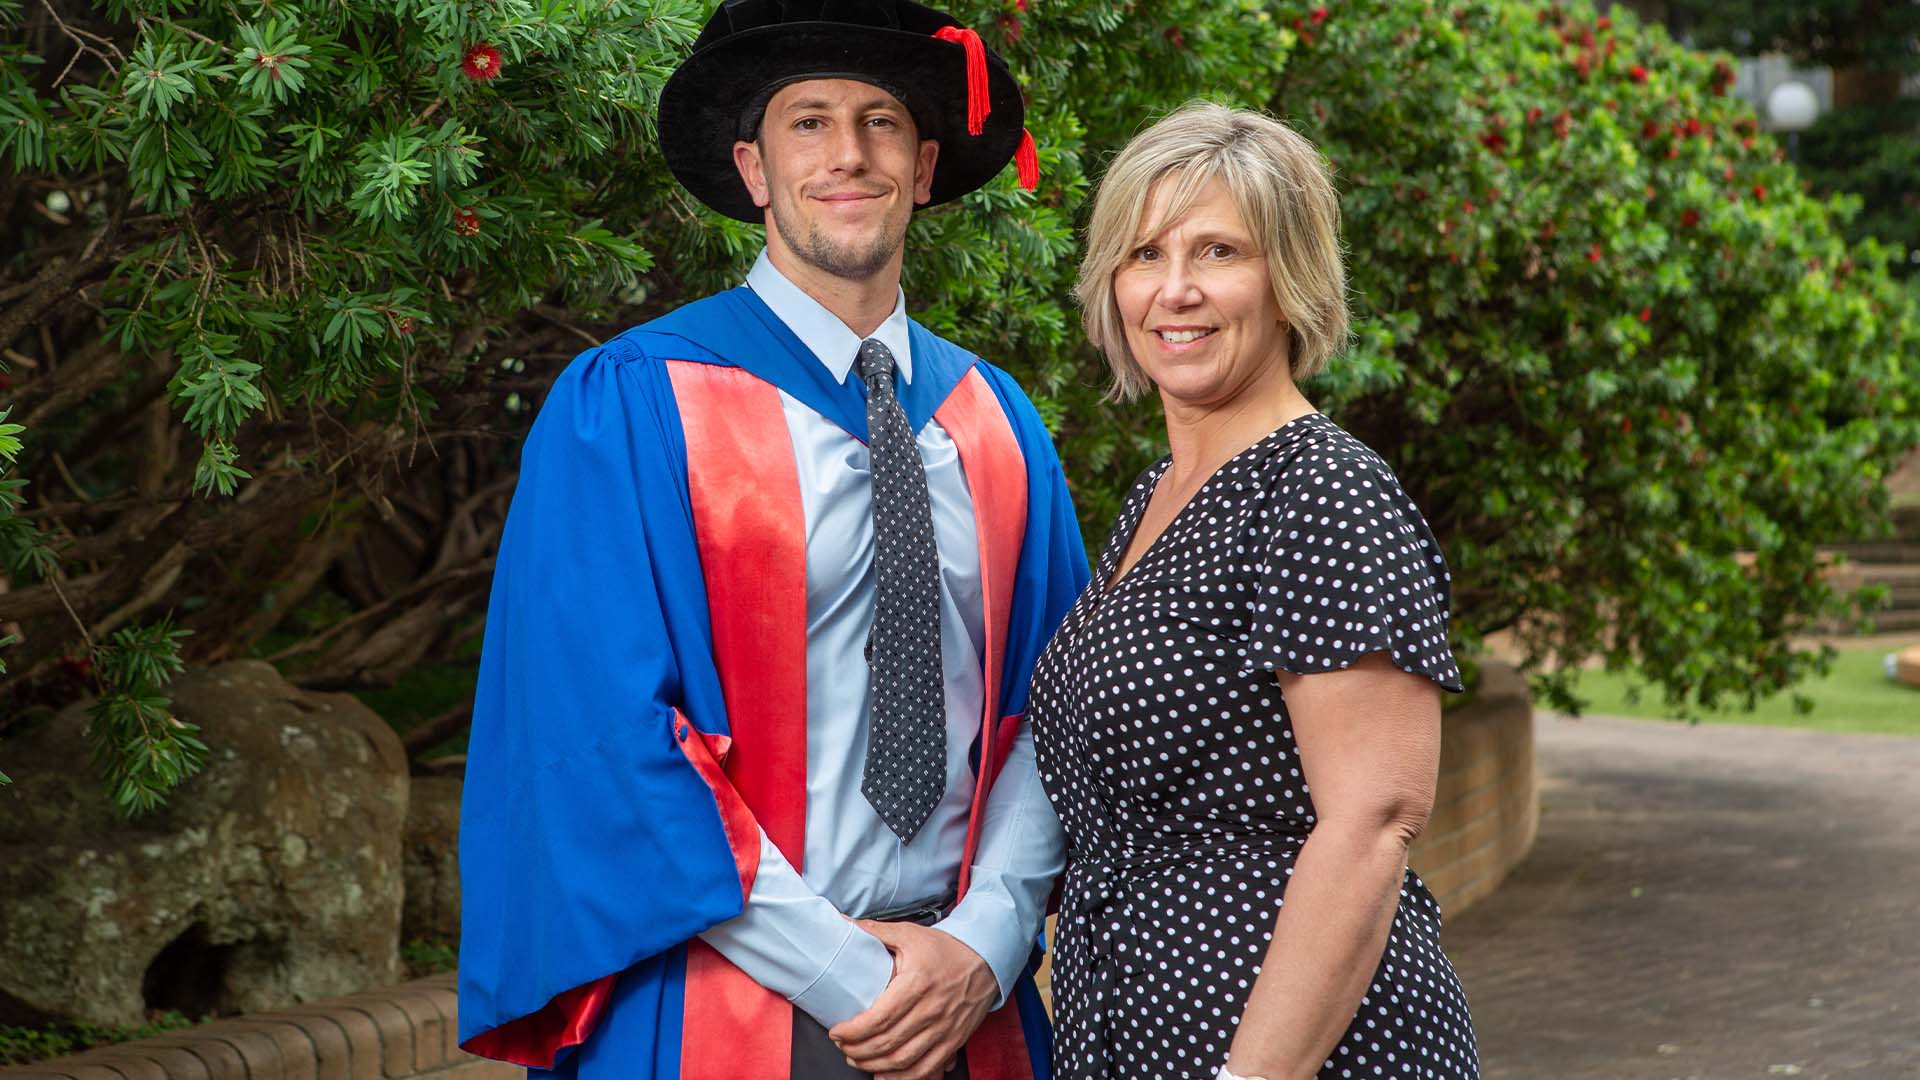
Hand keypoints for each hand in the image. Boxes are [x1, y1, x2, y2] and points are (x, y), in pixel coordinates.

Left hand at [828, 920, 996, 1079]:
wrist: (986, 958)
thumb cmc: (946, 947)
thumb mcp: (910, 933)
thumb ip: (875, 931)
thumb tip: (843, 923)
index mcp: (917, 983)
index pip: (880, 1017)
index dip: (854, 1030)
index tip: (837, 1031)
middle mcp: (931, 1009)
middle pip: (888, 1043)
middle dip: (858, 1050)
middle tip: (843, 1046)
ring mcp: (944, 1028)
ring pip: (904, 1060)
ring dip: (875, 1065)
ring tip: (857, 1059)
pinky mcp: (954, 1040)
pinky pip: (927, 1068)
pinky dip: (904, 1078)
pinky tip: (885, 1074)